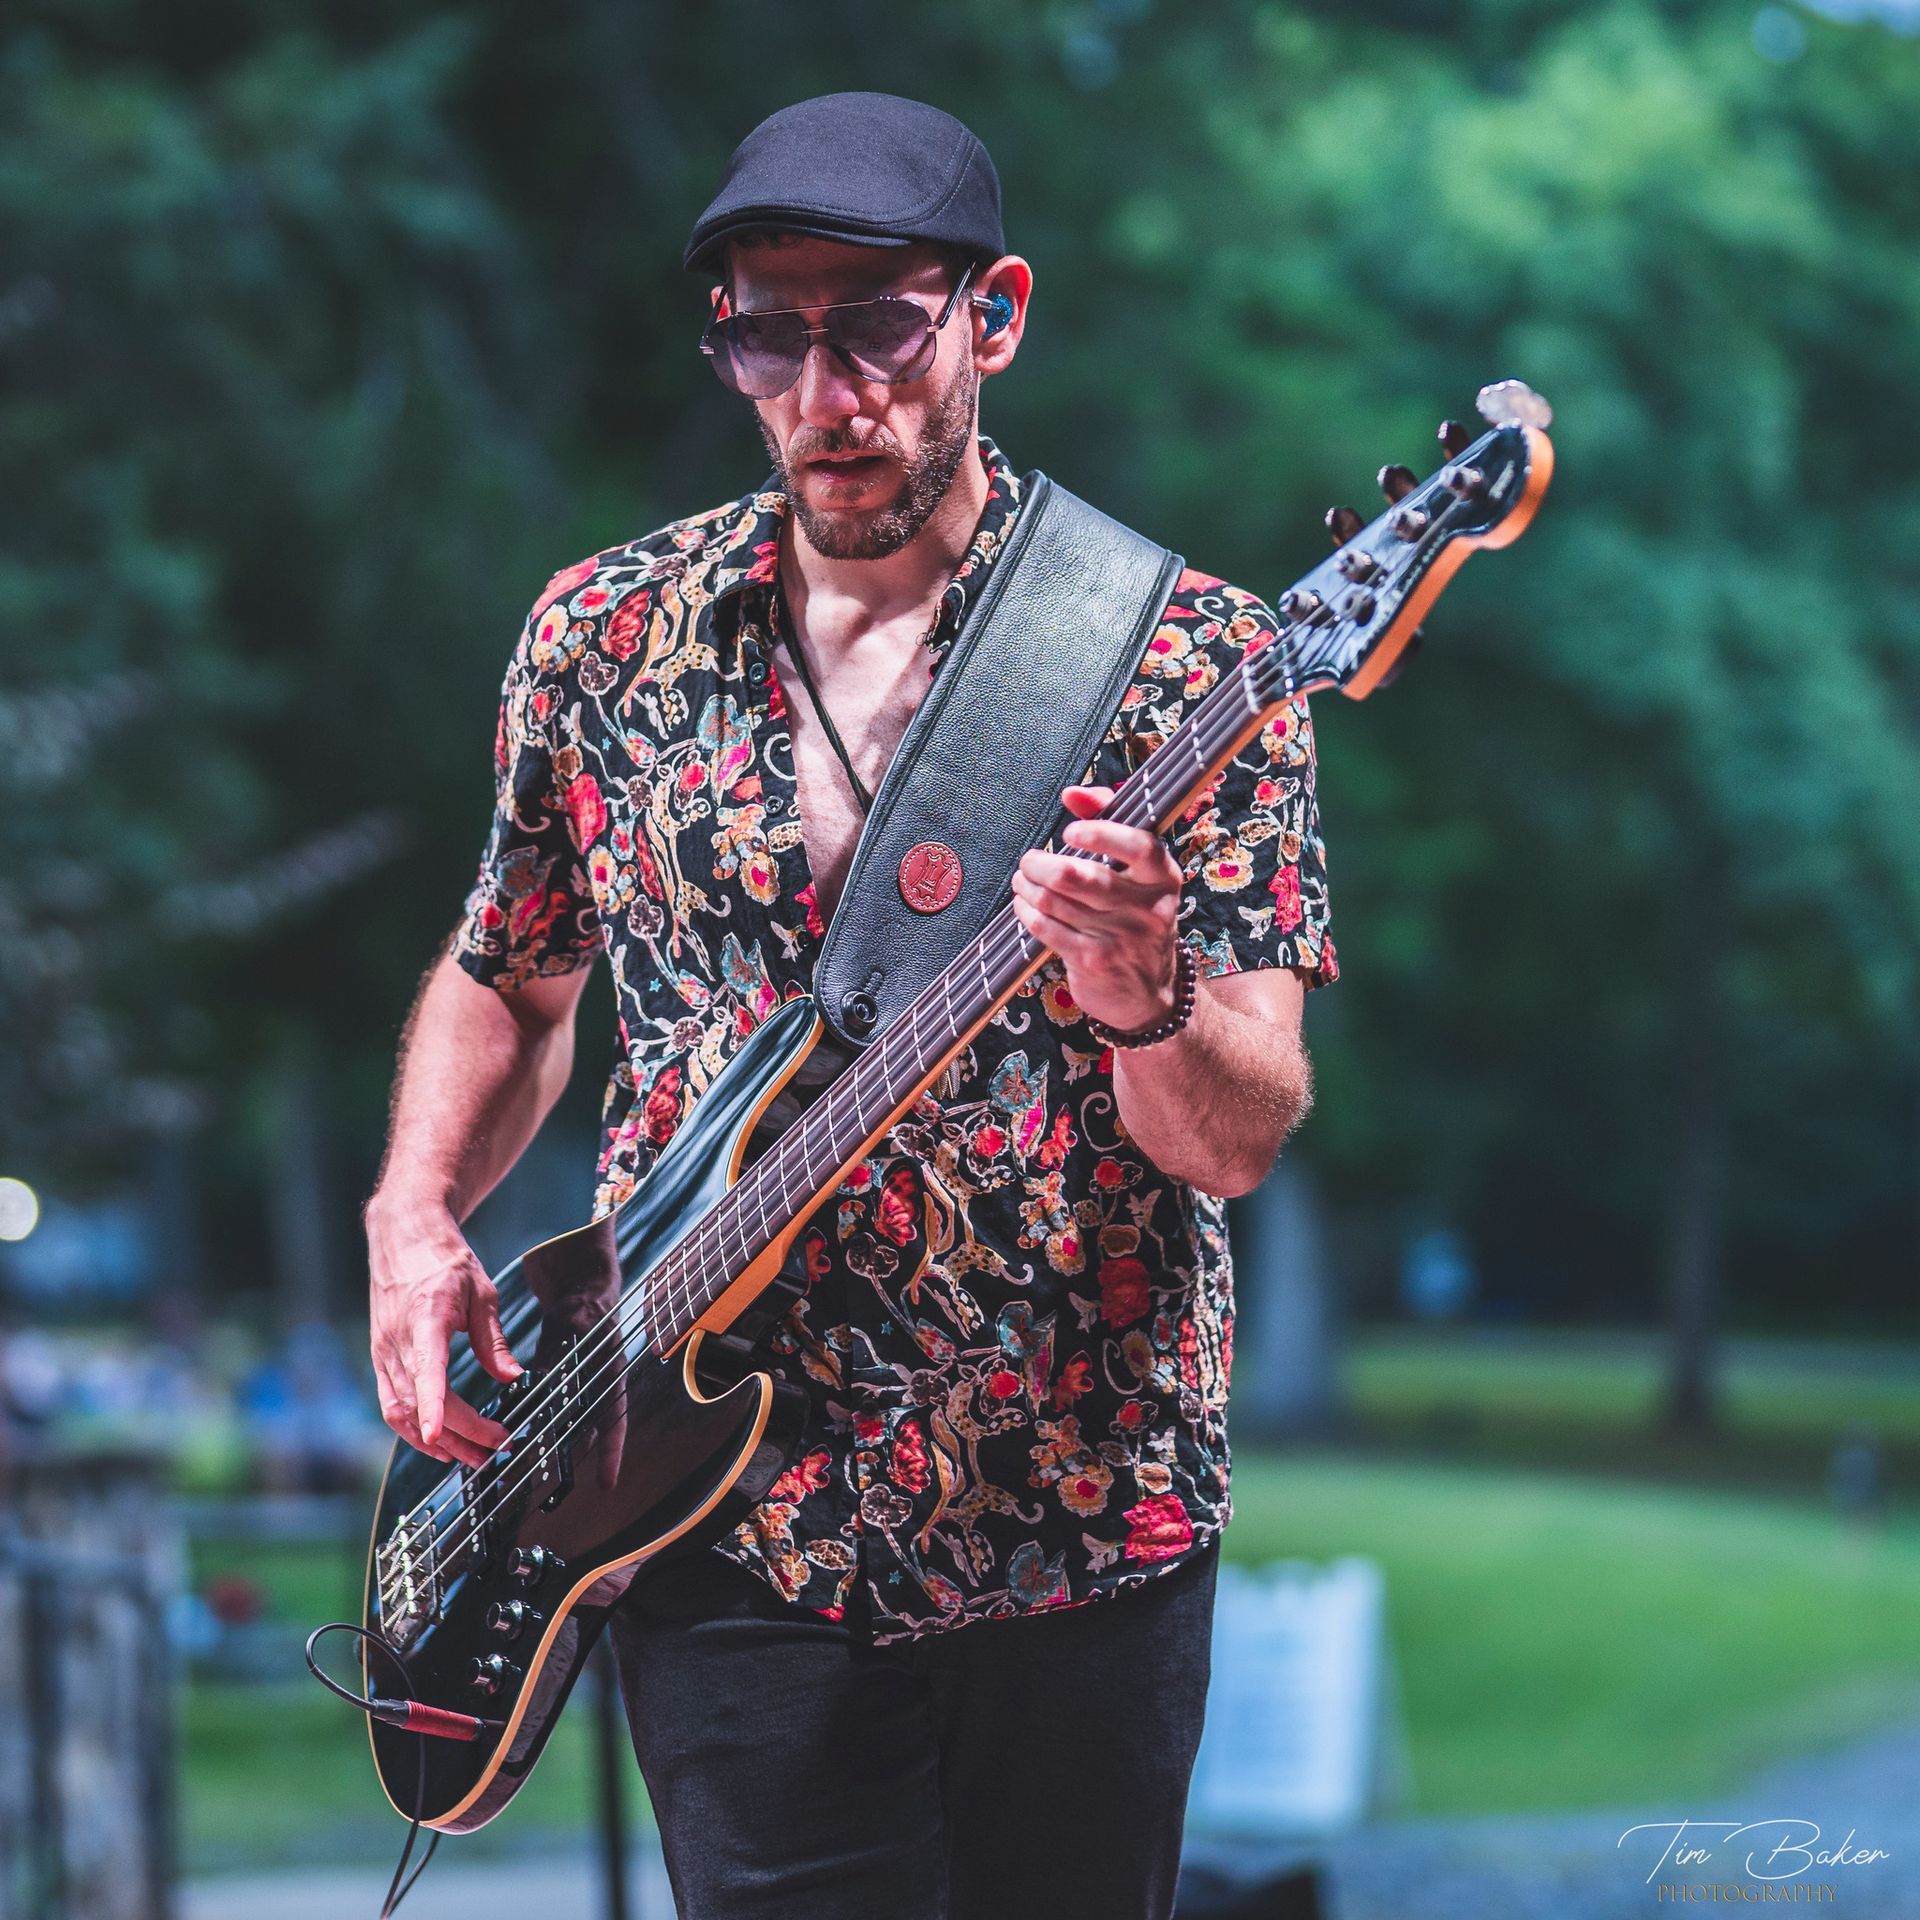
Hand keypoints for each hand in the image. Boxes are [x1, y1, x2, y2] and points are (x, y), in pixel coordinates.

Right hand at [367, 1194, 520, 1467]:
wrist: (404, 1236)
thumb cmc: (444, 1260)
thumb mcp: (481, 1292)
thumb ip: (493, 1339)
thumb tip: (512, 1378)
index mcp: (424, 1319)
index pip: (426, 1370)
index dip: (432, 1406)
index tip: (439, 1435)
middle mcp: (397, 1341)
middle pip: (422, 1401)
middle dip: (461, 1433)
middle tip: (498, 1448)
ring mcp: (384, 1352)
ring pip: (402, 1412)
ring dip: (437, 1441)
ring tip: (473, 1458)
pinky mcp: (381, 1358)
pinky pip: (391, 1404)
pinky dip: (414, 1429)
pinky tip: (439, 1443)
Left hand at [1010, 784, 1182, 1034]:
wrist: (1150, 994)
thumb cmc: (1137, 918)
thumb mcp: (1139, 874)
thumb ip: (1110, 821)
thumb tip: (1073, 793)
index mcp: (1163, 878)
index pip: (1139, 847)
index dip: (1102, 834)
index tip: (1071, 830)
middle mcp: (1146, 908)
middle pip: (1079, 876)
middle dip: (1040, 864)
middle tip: (1030, 860)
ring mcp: (1119, 937)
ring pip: (1054, 901)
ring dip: (1027, 886)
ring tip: (1023, 880)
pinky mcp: (1093, 961)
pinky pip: (1046, 927)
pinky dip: (1027, 912)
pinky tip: (1024, 905)